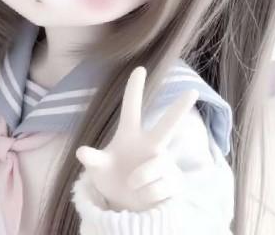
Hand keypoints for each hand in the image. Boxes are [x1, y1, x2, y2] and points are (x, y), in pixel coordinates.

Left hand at [76, 66, 198, 211]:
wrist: (127, 205)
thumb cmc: (113, 177)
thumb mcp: (99, 169)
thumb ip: (93, 158)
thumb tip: (82, 151)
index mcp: (130, 134)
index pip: (132, 108)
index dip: (135, 88)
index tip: (139, 69)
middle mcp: (151, 144)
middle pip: (167, 125)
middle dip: (180, 109)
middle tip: (192, 91)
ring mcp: (164, 162)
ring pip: (155, 166)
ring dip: (138, 179)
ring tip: (132, 185)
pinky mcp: (174, 181)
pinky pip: (158, 187)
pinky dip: (146, 195)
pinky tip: (146, 196)